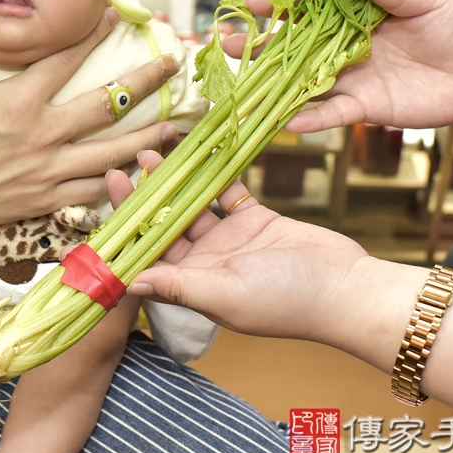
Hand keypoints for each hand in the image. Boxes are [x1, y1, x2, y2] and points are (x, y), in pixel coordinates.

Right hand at [0, 0, 179, 232]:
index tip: (117, 15)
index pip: (65, 59)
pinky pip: (92, 190)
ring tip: (177, 126)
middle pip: (105, 104)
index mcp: (17, 101)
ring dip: (148, 137)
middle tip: (173, 65)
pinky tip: (142, 172)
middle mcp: (41, 134)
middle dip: (145, 82)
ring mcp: (47, 170)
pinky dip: (119, 181)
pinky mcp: (45, 199)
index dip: (93, 34)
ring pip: (111, 152)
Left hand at [117, 151, 367, 342]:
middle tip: (122, 168)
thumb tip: (127, 283)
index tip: (106, 206)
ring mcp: (231, 241)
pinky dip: (214, 174)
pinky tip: (196, 152)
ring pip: (192, 205)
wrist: (346, 289)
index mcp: (193, 285)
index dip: (126, 233)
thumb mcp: (223, 293)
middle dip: (143, 200)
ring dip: (173, 182)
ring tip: (153, 154)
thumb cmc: (285, 300)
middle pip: (165, 227)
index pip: (148, 257)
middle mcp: (207, 263)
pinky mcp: (256, 220)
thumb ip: (176, 286)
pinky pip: (228, 193)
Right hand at [226, 0, 452, 132]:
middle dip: (256, 45)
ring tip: (237, 87)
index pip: (306, 6)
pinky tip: (284, 122)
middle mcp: (340, 46)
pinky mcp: (362, 107)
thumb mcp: (429, 1)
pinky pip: (329, 113)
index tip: (252, 1)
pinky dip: (307, 118)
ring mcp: (348, 77)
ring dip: (268, 85)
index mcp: (351, 14)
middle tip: (224, 42)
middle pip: (289, 46)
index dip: (278, 3)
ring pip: (299, 82)